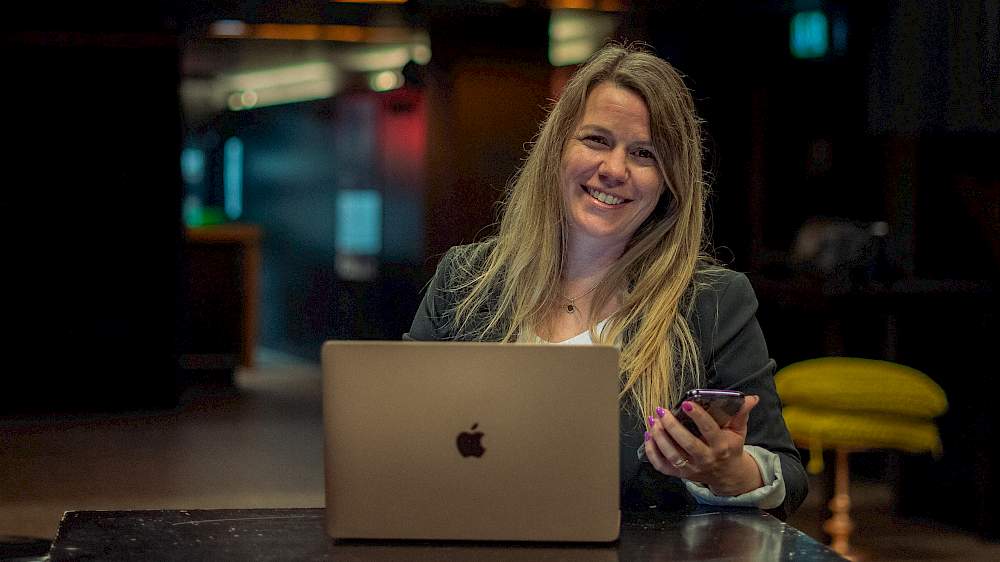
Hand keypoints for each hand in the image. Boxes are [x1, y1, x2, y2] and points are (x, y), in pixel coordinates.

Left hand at [643, 395, 763, 495]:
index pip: (709, 430)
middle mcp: (706, 458)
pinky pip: (662, 466)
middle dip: (672, 426)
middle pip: (687, 443)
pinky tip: (648, 436)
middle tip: (662, 411)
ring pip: (672, 455)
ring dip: (659, 438)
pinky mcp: (680, 474)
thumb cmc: (730, 448)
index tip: (686, 403)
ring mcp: (691, 468)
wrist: (727, 474)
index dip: (697, 416)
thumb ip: (741, 413)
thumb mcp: (738, 430)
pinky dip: (652, 452)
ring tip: (653, 420)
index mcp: (721, 446)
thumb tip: (751, 398)